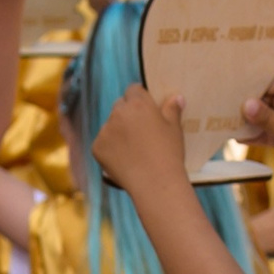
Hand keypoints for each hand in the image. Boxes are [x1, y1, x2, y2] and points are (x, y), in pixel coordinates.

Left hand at [92, 84, 188, 200]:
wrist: (155, 183)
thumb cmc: (169, 153)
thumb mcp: (175, 128)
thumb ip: (172, 109)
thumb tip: (176, 97)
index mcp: (138, 104)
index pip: (133, 90)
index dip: (139, 97)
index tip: (145, 107)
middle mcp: (118, 113)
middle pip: (120, 106)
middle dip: (128, 113)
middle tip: (140, 130)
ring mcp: (105, 131)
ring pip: (110, 125)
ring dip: (118, 131)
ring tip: (133, 149)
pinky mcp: (97, 147)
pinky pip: (103, 142)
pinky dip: (111, 148)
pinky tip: (124, 159)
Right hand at [242, 74, 273, 183]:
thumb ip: (266, 116)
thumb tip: (245, 103)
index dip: (260, 84)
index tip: (240, 89)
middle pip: (270, 99)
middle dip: (252, 103)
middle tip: (230, 105)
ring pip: (267, 117)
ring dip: (252, 120)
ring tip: (231, 120)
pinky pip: (268, 133)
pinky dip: (256, 135)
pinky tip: (239, 137)